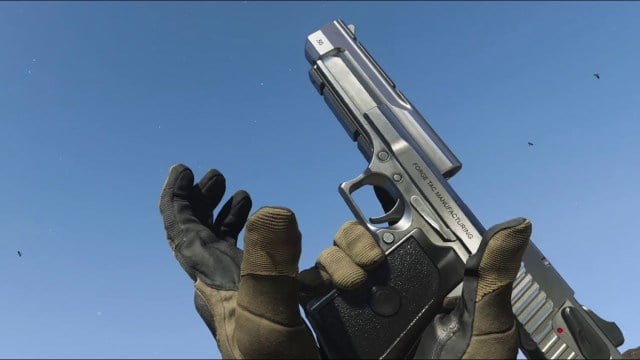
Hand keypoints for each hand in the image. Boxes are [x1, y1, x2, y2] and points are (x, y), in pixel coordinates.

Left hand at [159, 164, 317, 358]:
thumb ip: (270, 263)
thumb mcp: (269, 312)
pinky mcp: (260, 308)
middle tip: (216, 178)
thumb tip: (272, 211)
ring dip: (227, 220)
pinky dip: (253, 242)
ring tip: (241, 198)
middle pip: (197, 236)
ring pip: (220, 249)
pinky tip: (269, 242)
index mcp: (211, 282)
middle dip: (204, 202)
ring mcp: (238, 298)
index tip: (182, 170)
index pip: (180, 232)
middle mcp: (219, 287)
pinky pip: (245, 264)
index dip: (178, 198)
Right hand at [298, 212, 529, 358]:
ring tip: (350, 284)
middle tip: (370, 265)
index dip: (379, 231)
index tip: (377, 246)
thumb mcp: (485, 330)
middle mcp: (387, 296)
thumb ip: (492, 280)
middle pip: (354, 248)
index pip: (394, 241)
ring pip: (330, 268)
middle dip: (352, 243)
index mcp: (424, 288)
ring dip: (332, 264)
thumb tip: (518, 225)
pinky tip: (314, 290)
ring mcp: (359, 314)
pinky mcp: (336, 331)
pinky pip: (313, 300)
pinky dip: (308, 287)